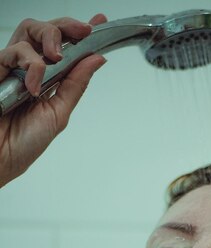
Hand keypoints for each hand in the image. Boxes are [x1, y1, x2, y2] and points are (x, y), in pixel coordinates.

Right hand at [0, 14, 106, 187]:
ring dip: (49, 37)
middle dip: (67, 26)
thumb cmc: (24, 143)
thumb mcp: (59, 113)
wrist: (1, 159)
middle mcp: (28, 69)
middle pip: (46, 30)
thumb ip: (76, 85)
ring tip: (56, 57)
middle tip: (84, 31)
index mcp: (47, 80)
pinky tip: (34, 84)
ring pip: (29, 30)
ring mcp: (11, 67)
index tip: (99, 22)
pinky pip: (14, 51)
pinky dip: (31, 64)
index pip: (64, 48)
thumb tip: (96, 60)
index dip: (79, 33)